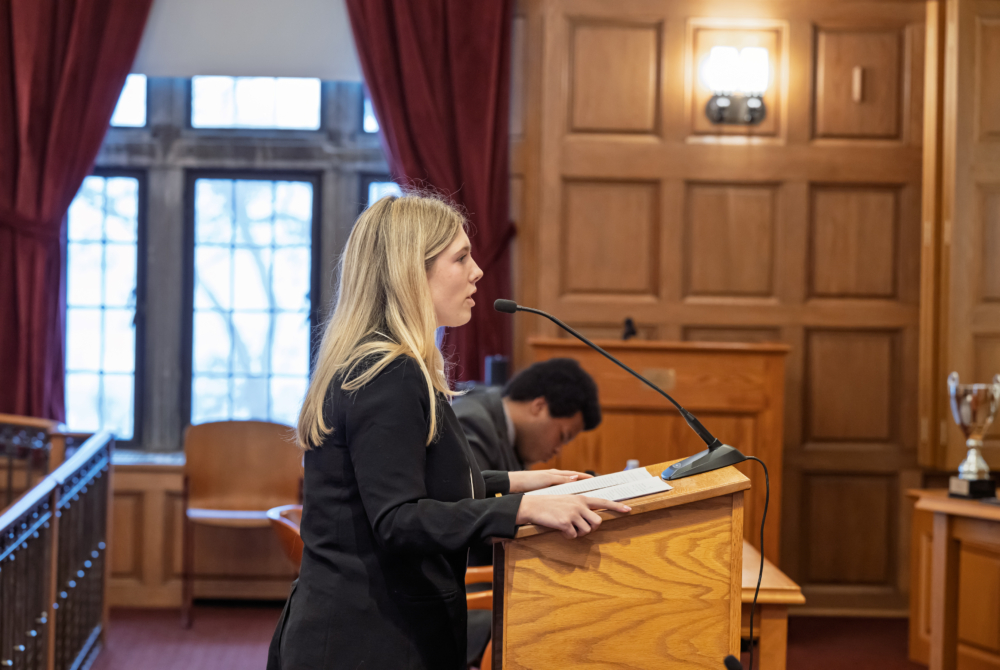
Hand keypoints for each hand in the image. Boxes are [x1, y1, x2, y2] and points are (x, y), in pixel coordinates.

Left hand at [507, 469, 592, 493]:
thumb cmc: (529, 481)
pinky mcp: (545, 492)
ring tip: (583, 496)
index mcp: (556, 474)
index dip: (584, 477)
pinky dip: (566, 496)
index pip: (574, 474)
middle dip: (582, 483)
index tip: (594, 479)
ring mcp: (550, 484)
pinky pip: (560, 493)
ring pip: (566, 488)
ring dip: (574, 491)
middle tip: (592, 488)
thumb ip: (562, 479)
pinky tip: (568, 502)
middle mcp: (554, 478)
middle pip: (572, 480)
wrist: (514, 485)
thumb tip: (576, 478)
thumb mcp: (547, 479)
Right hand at [514, 494, 630, 538]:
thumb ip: (581, 507)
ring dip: (578, 533)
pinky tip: (560, 530)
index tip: (628, 509)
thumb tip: (593, 519)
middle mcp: (579, 505)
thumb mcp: (568, 501)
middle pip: (597, 522)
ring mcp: (573, 514)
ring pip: (586, 531)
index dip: (617, 506)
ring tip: (567, 527)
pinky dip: (568, 536)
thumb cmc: (550, 504)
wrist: (532, 506)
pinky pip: (573, 536)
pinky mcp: (565, 523)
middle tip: (579, 527)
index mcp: (581, 498)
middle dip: (590, 528)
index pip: (603, 502)